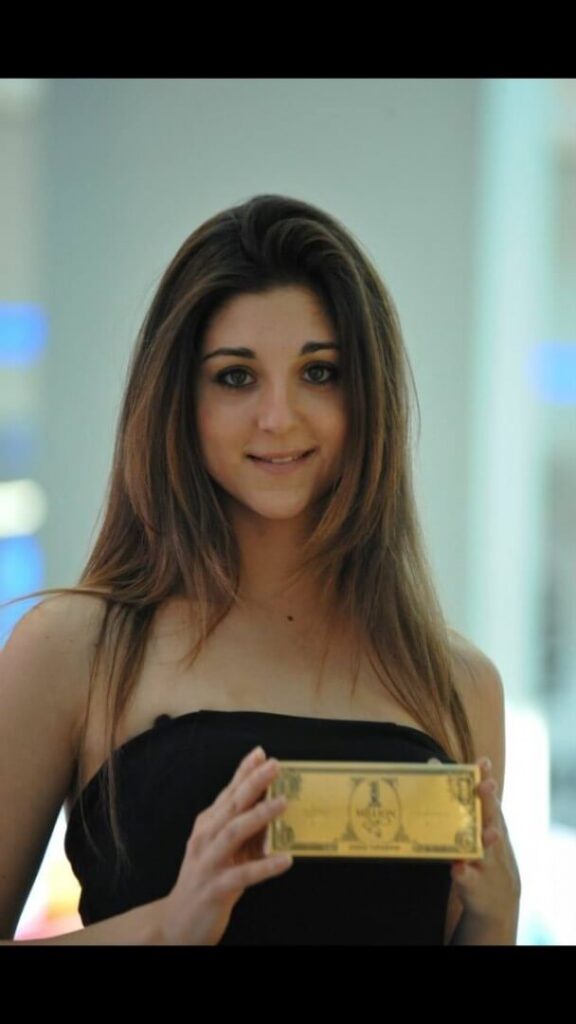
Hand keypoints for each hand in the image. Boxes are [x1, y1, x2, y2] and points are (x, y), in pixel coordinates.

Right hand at [159, 745, 292, 944]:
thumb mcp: (223, 848)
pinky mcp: (215, 888)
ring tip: (283, 803)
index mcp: (207, 825)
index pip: (228, 793)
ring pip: (234, 833)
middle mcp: (205, 838)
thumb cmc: (206, 878)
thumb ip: (243, 826)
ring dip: (259, 816)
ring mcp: (208, 862)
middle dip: (253, 783)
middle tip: (275, 766)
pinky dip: (265, 866)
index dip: (243, 771)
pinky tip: (285, 860)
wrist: (177, 921)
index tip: (261, 753)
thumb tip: (271, 802)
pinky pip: (242, 874)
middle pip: (231, 805)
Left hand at [429, 756, 520, 923]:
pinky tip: (458, 869)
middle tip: (484, 786)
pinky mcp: (474, 883)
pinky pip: (469, 877)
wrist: (497, 897)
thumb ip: (458, 797)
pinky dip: (464, 873)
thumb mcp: (475, 823)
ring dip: (486, 838)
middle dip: (488, 801)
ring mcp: (486, 860)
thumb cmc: (481, 849)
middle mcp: (490, 836)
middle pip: (491, 816)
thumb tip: (433, 763)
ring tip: (488, 832)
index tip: (484, 762)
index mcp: (488, 819)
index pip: (488, 795)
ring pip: (487, 847)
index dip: (487, 778)